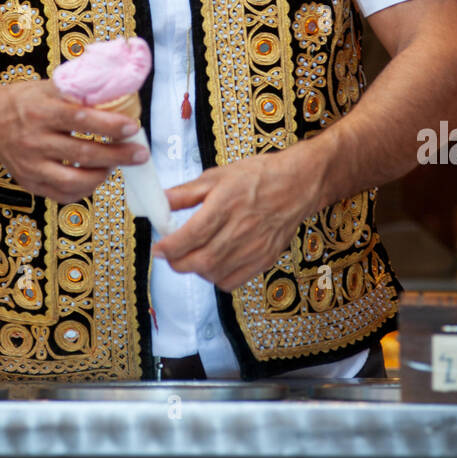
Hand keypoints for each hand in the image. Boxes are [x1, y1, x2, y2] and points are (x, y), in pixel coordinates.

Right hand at [0, 78, 148, 203]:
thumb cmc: (25, 101)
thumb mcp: (47, 87)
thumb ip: (77, 90)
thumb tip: (118, 88)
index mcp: (41, 110)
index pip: (81, 118)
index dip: (110, 124)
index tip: (132, 127)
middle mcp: (35, 139)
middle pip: (82, 152)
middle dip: (117, 154)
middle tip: (140, 154)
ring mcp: (31, 164)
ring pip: (73, 179)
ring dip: (102, 175)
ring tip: (116, 166)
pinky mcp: (29, 182)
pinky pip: (62, 194)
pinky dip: (84, 189)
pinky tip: (96, 177)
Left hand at [150, 140, 319, 289]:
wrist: (298, 184)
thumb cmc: (258, 176)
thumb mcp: (218, 176)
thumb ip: (187, 192)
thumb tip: (160, 201)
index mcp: (226, 204)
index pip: (191, 235)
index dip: (169, 247)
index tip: (158, 248)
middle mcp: (241, 229)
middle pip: (201, 260)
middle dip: (178, 263)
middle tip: (170, 256)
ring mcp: (254, 247)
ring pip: (214, 274)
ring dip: (196, 270)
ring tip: (193, 255)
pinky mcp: (264, 259)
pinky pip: (232, 281)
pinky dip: (217, 278)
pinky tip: (215, 262)